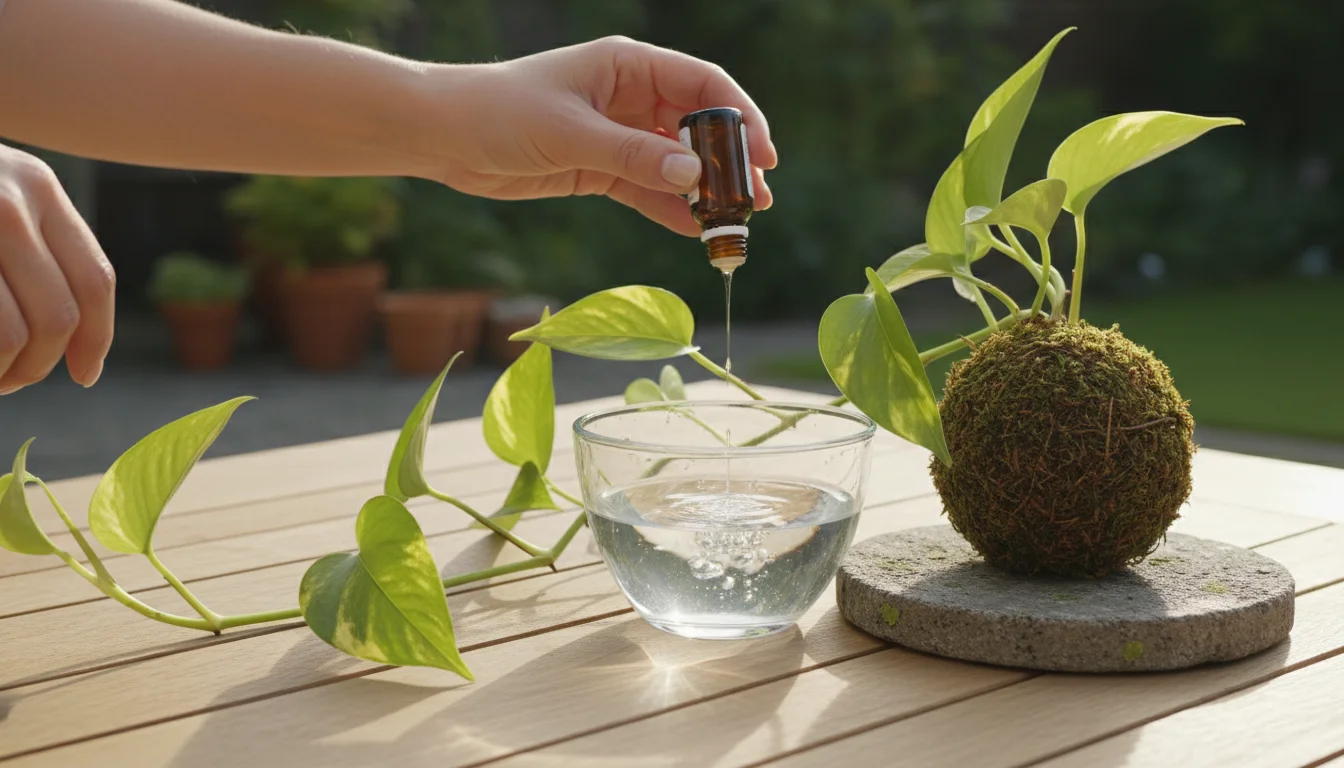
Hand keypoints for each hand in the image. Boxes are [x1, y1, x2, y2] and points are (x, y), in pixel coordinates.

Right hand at [0, 144, 114, 393]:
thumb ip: (30, 246)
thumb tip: (83, 348)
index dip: (96, 338)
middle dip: (36, 366)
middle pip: (57, 318)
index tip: (84, 375)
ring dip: (1, 374)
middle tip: (9, 382)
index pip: (93, 279)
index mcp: (37, 186)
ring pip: (9, 337)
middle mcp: (6, 202)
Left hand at [426, 36, 777, 236]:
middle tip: (756, 200)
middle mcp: (629, 96)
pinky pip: (646, 189)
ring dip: (703, 192)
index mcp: (628, 65)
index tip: (764, 154)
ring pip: (674, 162)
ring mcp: (615, 134)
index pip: (703, 83)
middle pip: (696, 126)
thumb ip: (632, 155)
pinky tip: (694, 231)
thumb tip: (693, 174)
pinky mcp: (598, 168)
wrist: (443, 135)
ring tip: (733, 224)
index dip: (740, 116)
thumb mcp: (570, 133)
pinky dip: (670, 208)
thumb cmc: (500, 111)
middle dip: (728, 162)